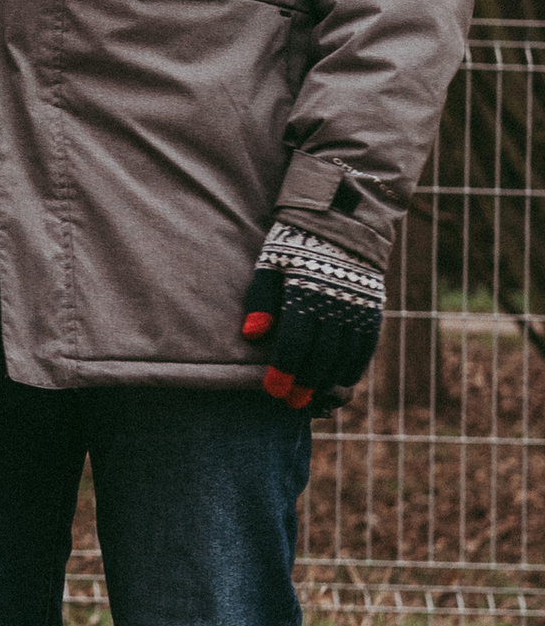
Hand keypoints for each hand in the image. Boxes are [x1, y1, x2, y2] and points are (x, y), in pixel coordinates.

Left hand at [240, 221, 383, 406]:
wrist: (340, 222)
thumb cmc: (293, 245)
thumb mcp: (270, 264)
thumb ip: (260, 300)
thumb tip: (252, 336)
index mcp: (305, 290)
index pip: (294, 340)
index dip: (284, 369)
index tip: (273, 392)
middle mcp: (335, 301)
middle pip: (321, 354)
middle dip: (305, 382)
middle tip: (292, 403)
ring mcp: (358, 306)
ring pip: (346, 354)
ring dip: (329, 379)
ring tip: (313, 396)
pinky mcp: (373, 308)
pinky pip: (367, 345)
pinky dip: (355, 365)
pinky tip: (342, 379)